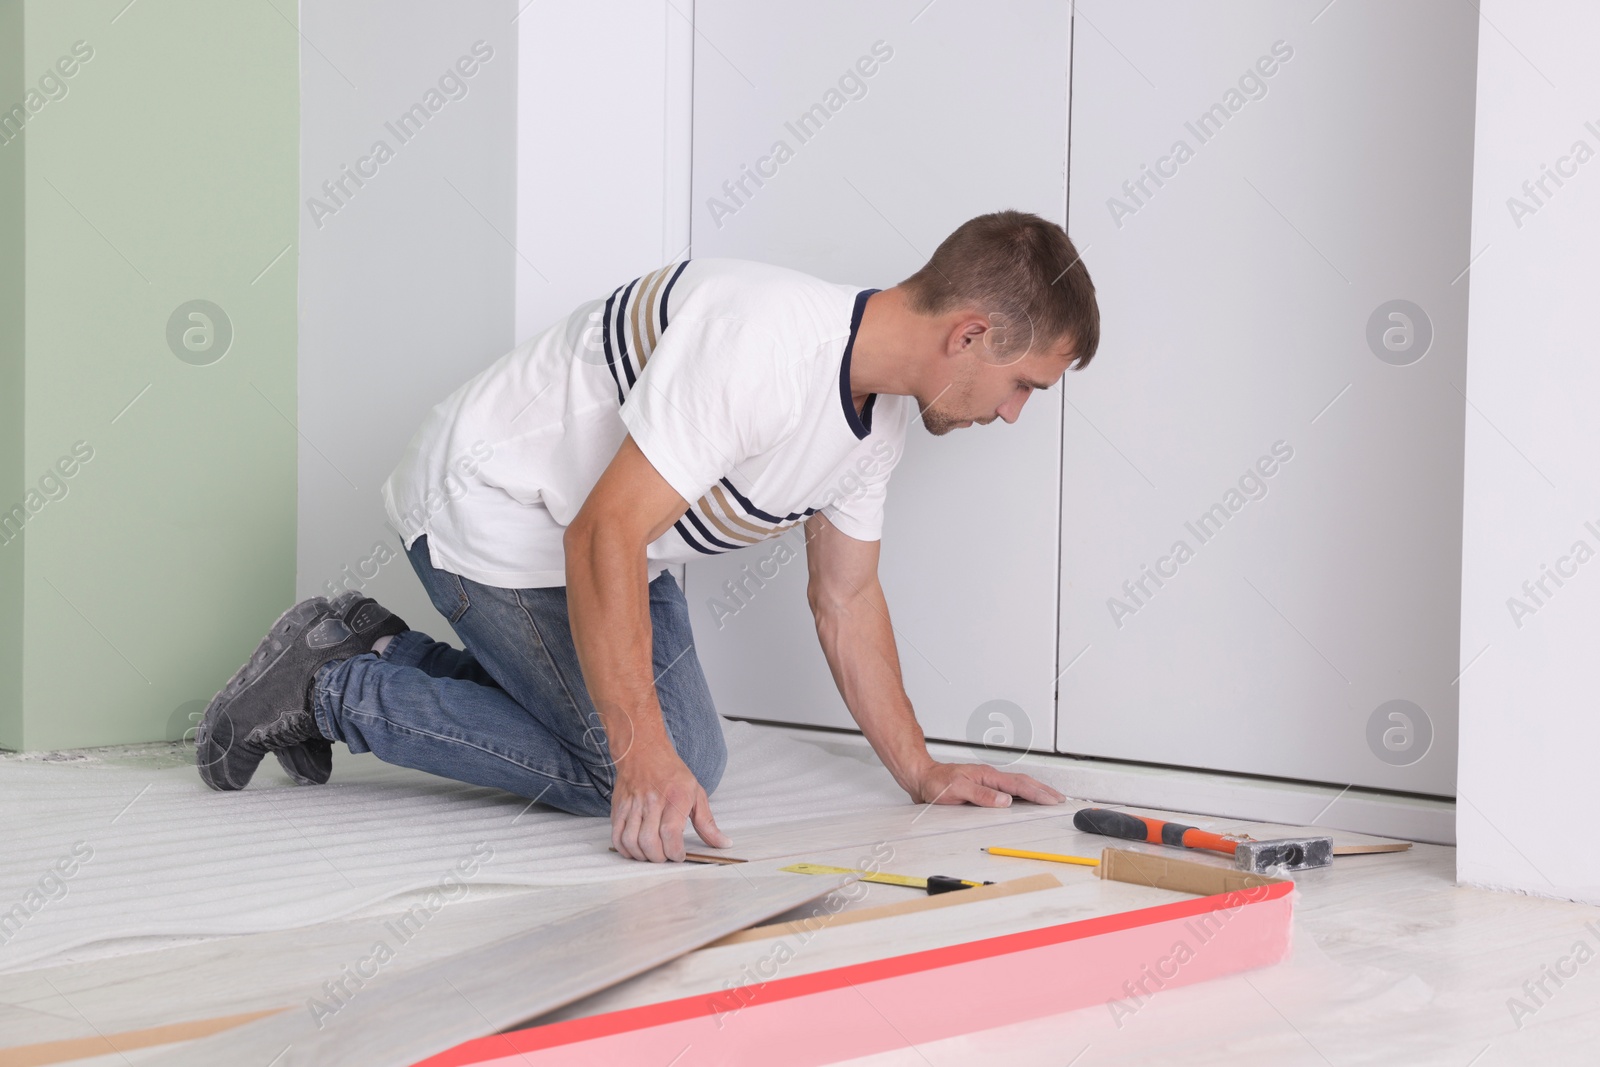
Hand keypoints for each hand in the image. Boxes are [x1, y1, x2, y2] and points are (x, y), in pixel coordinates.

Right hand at [610, 743, 731, 861]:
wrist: (643, 751)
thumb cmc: (672, 773)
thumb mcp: (697, 793)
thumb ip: (707, 823)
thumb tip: (723, 843)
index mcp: (675, 798)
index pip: (670, 833)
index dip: (674, 851)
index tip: (680, 855)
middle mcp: (652, 802)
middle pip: (649, 841)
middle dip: (659, 857)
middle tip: (666, 856)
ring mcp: (633, 805)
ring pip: (630, 841)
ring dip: (642, 855)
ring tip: (652, 854)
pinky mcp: (618, 808)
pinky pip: (616, 836)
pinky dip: (625, 849)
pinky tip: (636, 850)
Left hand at [905, 761, 1066, 807]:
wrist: (923, 778)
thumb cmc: (936, 783)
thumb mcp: (957, 790)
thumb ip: (981, 795)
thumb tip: (1005, 800)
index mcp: (987, 776)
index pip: (1018, 785)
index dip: (1037, 793)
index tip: (1052, 799)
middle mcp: (990, 777)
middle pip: (1023, 782)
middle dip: (1043, 790)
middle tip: (1059, 798)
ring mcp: (988, 781)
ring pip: (1018, 784)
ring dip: (1035, 790)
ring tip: (1049, 797)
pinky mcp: (984, 787)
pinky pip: (1009, 788)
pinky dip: (1022, 792)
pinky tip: (1025, 798)